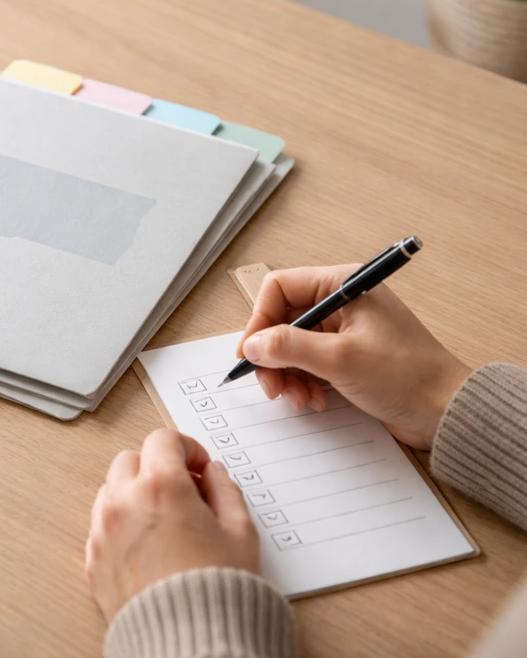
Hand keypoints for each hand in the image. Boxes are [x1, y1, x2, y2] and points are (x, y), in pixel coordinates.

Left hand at [85, 429, 258, 622]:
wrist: (190, 643)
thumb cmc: (219, 591)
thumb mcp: (241, 532)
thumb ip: (225, 491)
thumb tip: (212, 474)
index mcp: (161, 486)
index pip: (163, 439)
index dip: (186, 447)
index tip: (199, 466)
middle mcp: (124, 502)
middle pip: (131, 460)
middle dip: (156, 467)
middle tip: (183, 490)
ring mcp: (103, 531)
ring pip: (110, 490)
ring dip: (134, 493)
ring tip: (165, 520)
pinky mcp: (93, 560)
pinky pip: (101, 526)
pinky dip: (120, 524)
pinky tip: (148, 545)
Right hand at [238, 265, 471, 449]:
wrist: (447, 412)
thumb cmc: (407, 377)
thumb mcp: (340, 360)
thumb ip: (289, 348)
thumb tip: (251, 345)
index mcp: (343, 286)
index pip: (280, 288)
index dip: (260, 320)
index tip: (251, 353)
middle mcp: (342, 302)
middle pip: (282, 320)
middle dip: (273, 356)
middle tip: (272, 387)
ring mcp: (344, 330)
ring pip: (292, 345)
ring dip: (287, 374)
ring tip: (299, 399)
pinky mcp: (348, 355)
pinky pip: (308, 363)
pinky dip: (304, 383)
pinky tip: (315, 401)